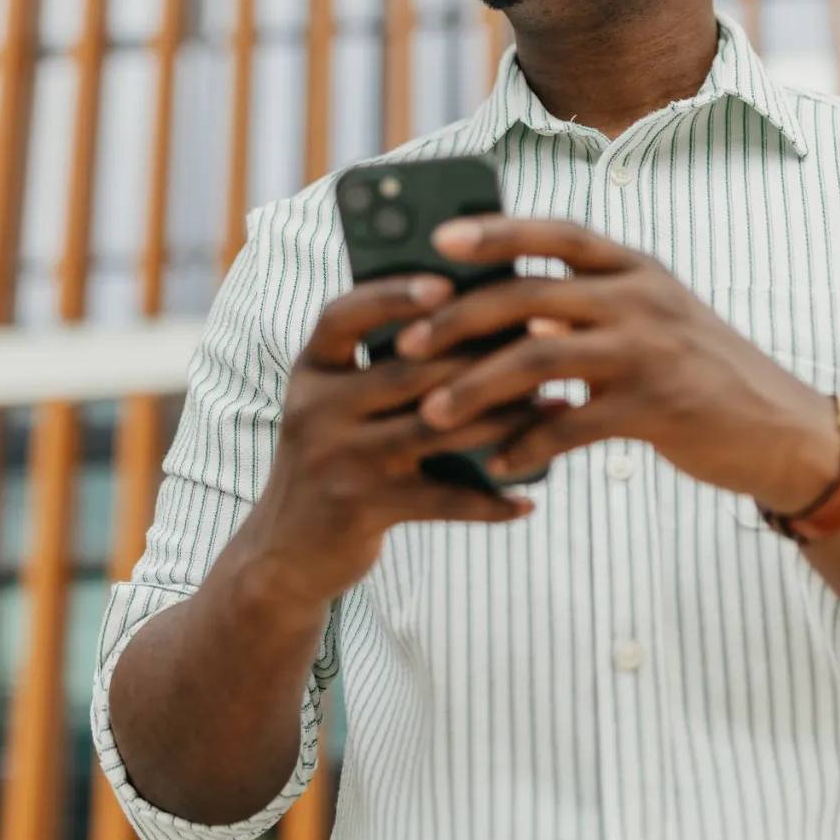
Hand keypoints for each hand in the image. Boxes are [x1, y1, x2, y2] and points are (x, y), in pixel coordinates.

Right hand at [236, 273, 551, 611]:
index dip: (393, 295)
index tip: (446, 285)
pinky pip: (441, 500)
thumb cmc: (333, 461)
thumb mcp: (335, 406)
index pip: (344, 315)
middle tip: (547, 339)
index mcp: (311, 370)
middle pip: (409, 370)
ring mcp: (337, 459)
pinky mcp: (360, 508)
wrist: (284, 554)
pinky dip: (489, 501)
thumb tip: (470, 321)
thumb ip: (378, 366)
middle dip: (484, 354)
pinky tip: (528, 499)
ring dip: (504, 417)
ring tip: (555, 405)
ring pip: (437, 428)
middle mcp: (316, 409)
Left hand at [391, 216, 838, 506]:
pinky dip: (528, 445)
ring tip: (432, 415)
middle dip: (461, 317)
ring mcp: (649, 350)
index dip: (495, 232)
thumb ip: (587, 310)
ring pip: (538, 359)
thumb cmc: (698, 373)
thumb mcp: (650, 321)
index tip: (438, 239)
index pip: (556, 232)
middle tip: (410, 343)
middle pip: (531, 294)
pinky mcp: (656, 408)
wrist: (780, 429)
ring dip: (477, 389)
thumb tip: (509, 316)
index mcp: (634, 268)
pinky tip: (498, 464)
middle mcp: (640, 297)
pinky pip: (571, 424)